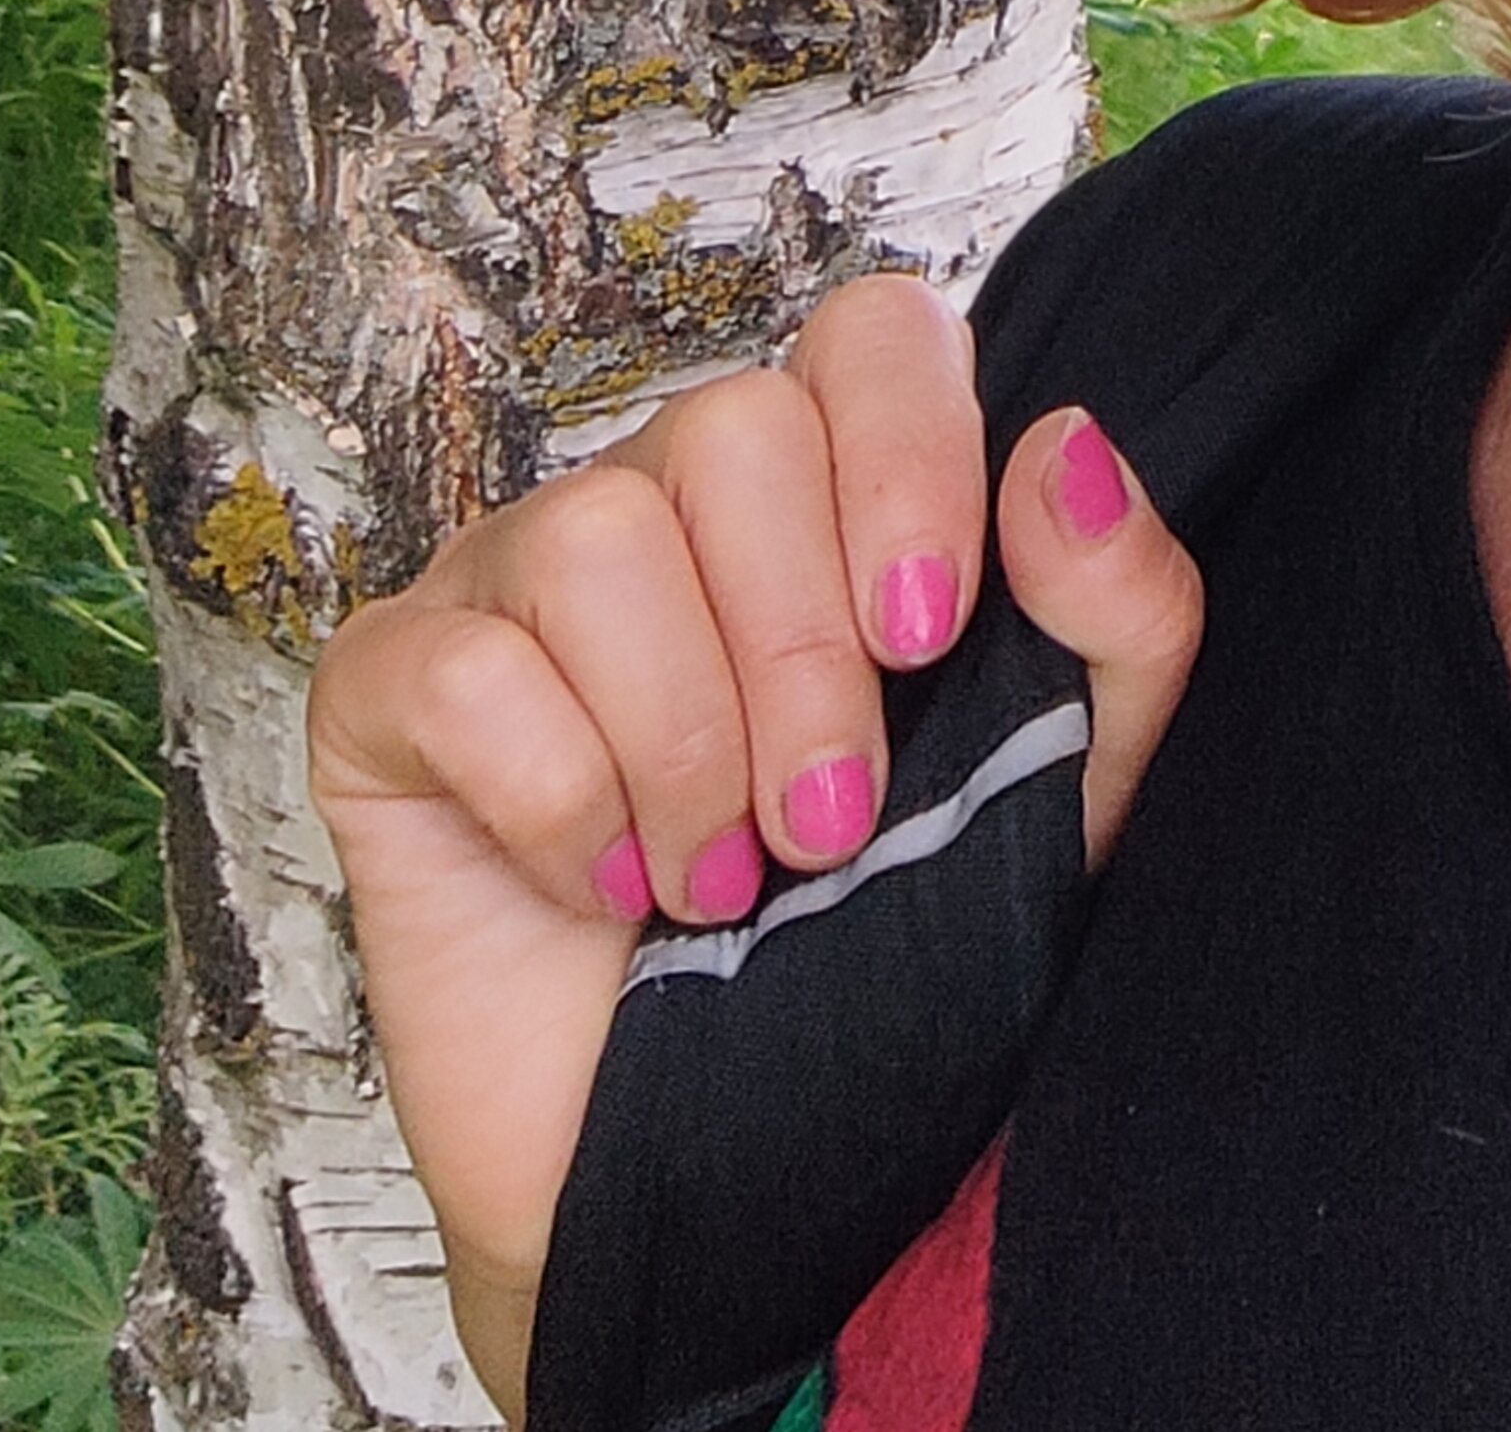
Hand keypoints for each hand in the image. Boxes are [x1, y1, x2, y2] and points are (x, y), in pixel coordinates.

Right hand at [307, 278, 1200, 1424]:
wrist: (734, 1179)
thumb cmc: (893, 956)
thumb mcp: (1071, 792)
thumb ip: (1123, 618)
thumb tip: (1069, 441)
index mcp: (832, 489)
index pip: (869, 331)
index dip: (907, 455)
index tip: (931, 633)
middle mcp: (668, 499)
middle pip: (731, 428)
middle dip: (800, 654)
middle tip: (830, 827)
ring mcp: (513, 579)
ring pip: (593, 536)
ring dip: (683, 747)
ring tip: (720, 881)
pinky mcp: (387, 688)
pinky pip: (460, 667)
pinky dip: (554, 798)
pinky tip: (598, 886)